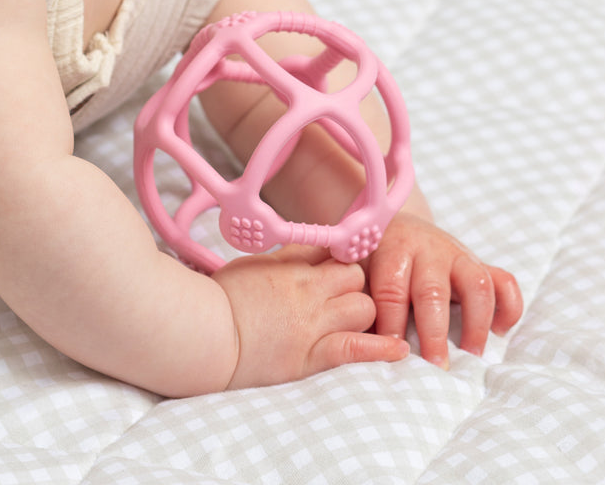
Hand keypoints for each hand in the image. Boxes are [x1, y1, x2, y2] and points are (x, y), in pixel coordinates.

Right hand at [214, 245, 408, 389]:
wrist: (206, 334)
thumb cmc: (221, 299)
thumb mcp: (252, 265)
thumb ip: (283, 257)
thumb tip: (308, 248)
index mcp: (290, 265)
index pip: (332, 250)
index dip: (341, 258)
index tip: (343, 266)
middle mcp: (307, 290)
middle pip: (356, 276)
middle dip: (356, 285)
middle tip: (344, 299)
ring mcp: (312, 323)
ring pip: (364, 307)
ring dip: (363, 313)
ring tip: (355, 323)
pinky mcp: (311, 356)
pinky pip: (356, 348)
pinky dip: (381, 349)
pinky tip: (399, 350)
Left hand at [365, 211, 522, 368]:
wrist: (398, 226)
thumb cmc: (374, 260)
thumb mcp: (360, 273)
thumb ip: (362, 304)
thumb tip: (363, 348)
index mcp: (392, 250)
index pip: (391, 289)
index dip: (392, 324)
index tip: (394, 354)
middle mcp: (427, 249)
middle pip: (433, 290)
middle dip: (434, 333)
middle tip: (436, 367)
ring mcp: (458, 254)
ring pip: (476, 283)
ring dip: (476, 322)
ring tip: (472, 355)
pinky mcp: (480, 262)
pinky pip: (504, 281)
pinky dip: (509, 307)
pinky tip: (500, 331)